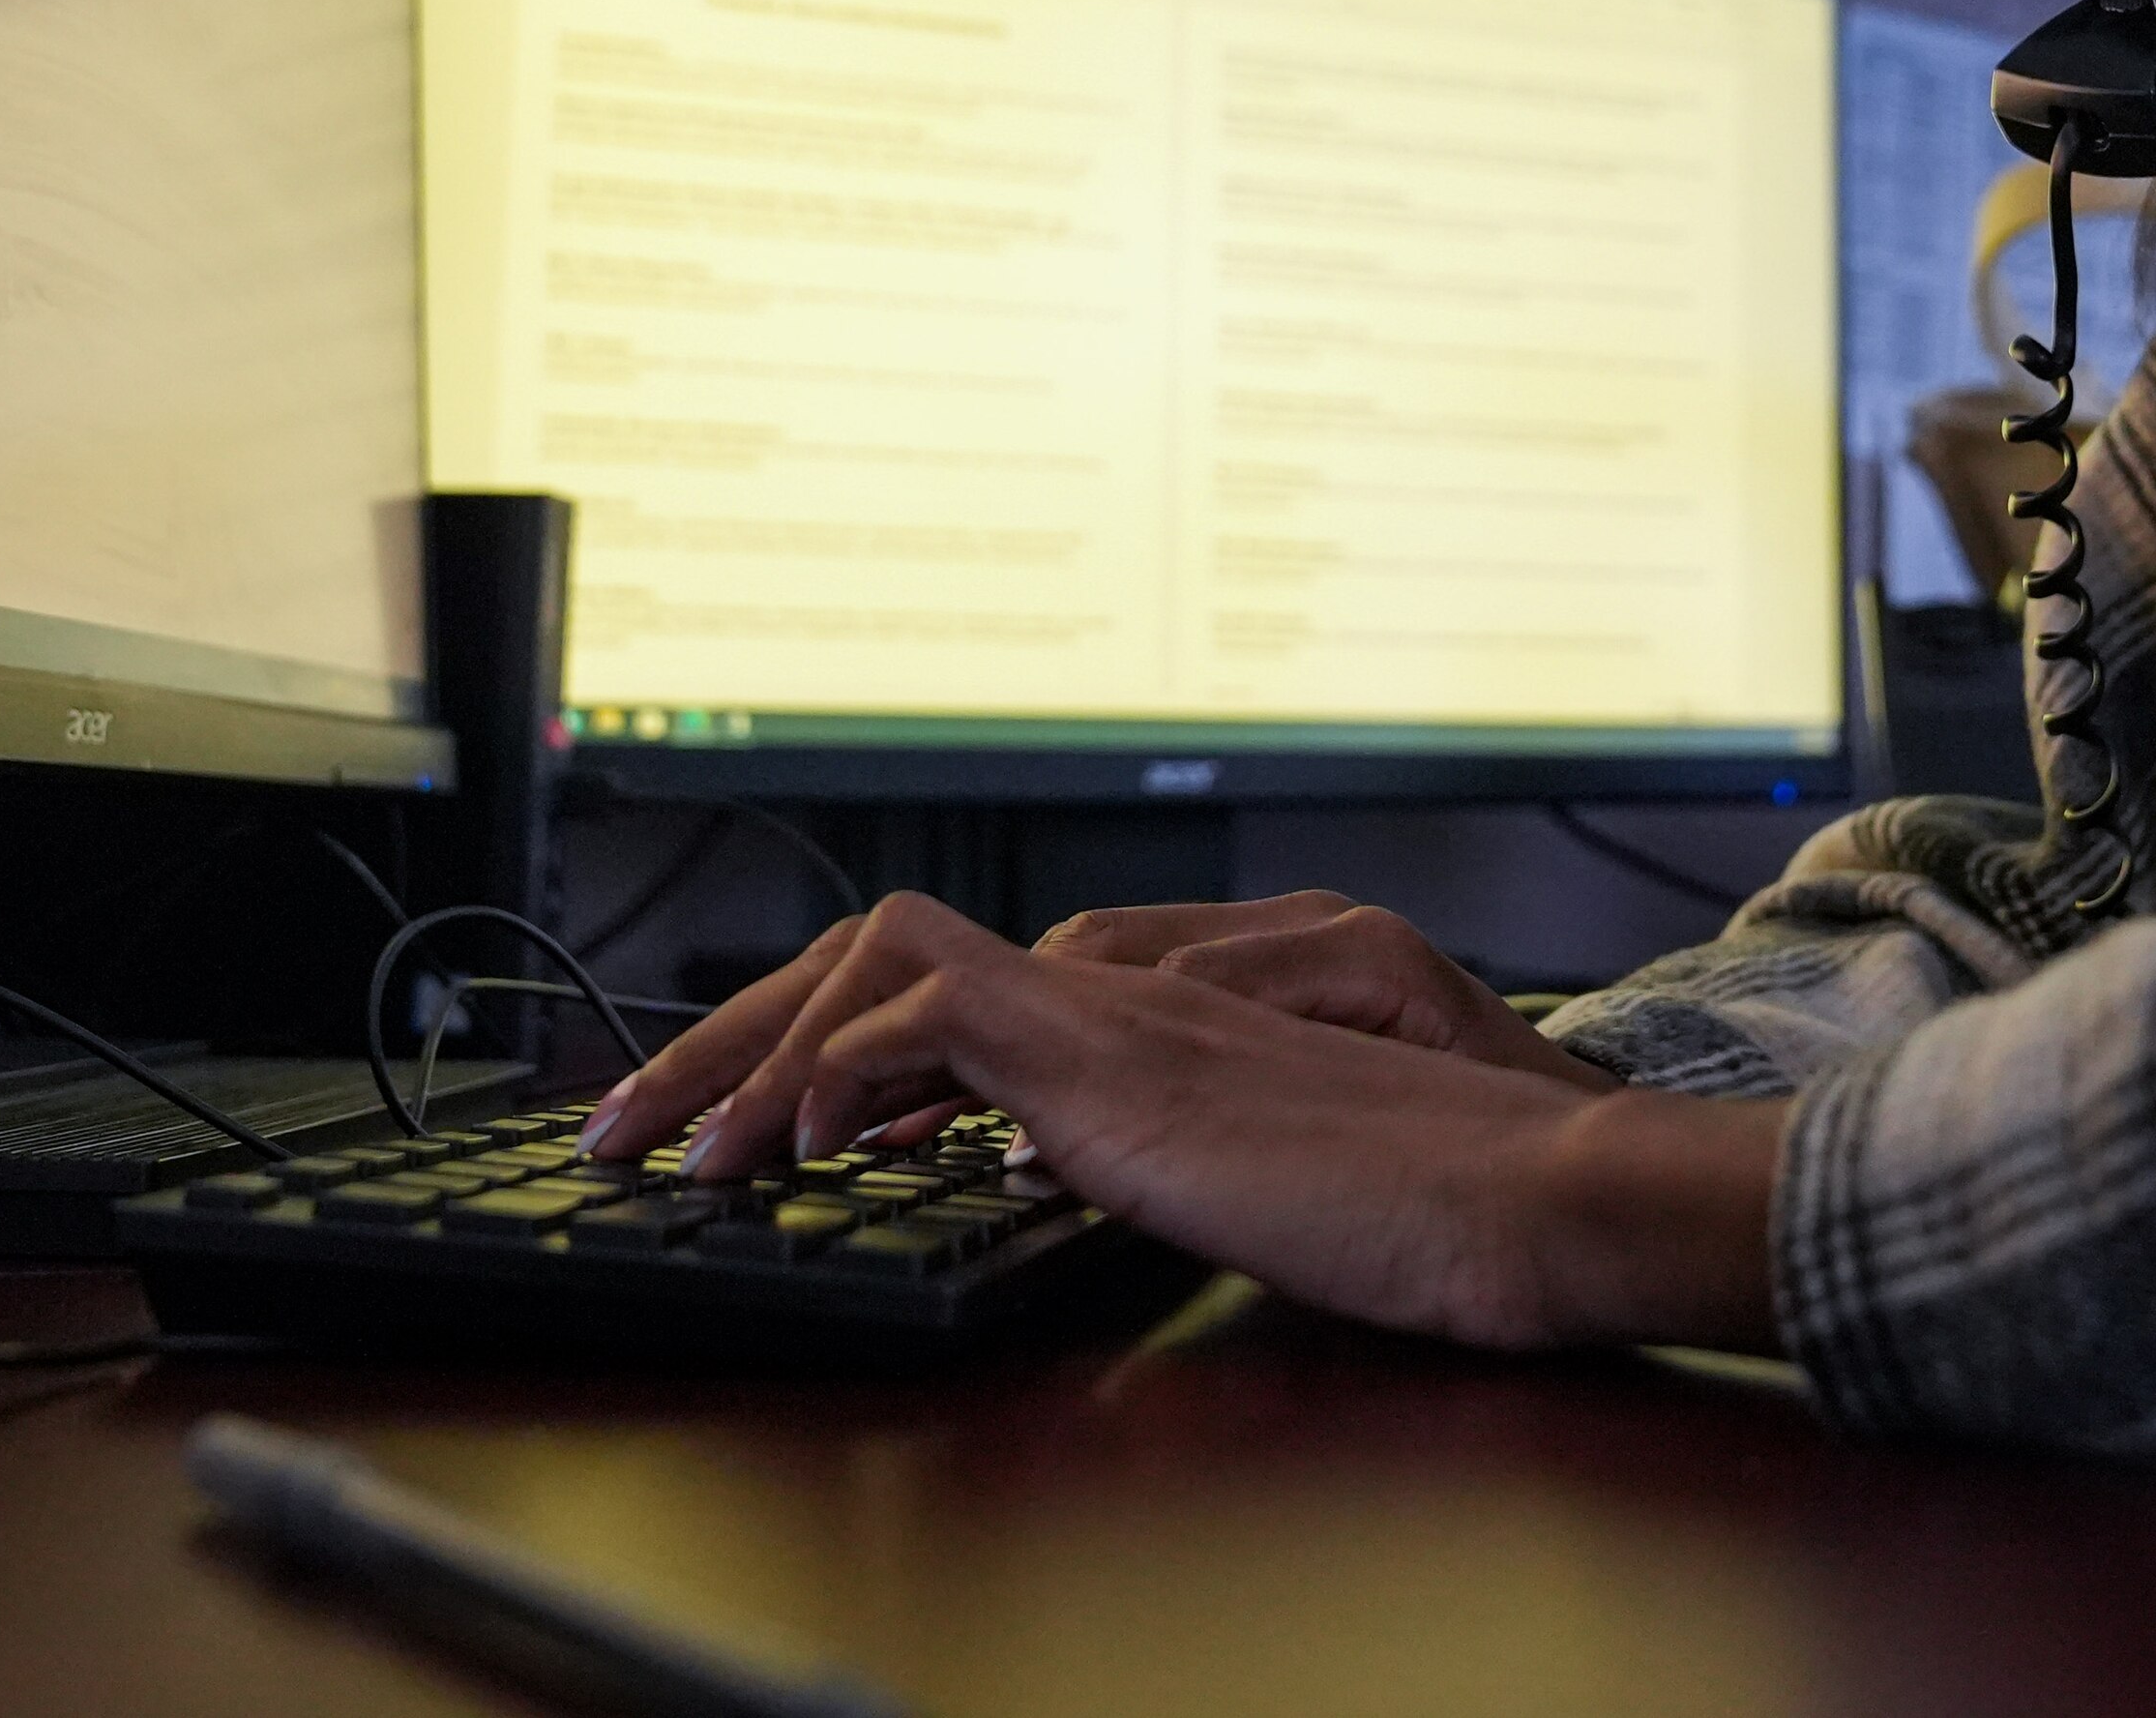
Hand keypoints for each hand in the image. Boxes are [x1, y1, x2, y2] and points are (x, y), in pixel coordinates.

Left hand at [574, 893, 1784, 1351]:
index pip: (933, 984)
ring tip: (691, 1152)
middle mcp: (1112, 989)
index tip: (744, 1133)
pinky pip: (932, 1012)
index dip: (817, 1046)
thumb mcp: (1231, 1176)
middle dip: (733, 1033)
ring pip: (880, 955)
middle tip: (640, 1126)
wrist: (1514, 1191)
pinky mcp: (1114, 1055)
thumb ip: (1135, 1145)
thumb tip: (1033, 1158)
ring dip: (758, 1048)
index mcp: (1135, 1018)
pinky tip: (799, 1151)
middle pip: (874, 948)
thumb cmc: (1411, 1208)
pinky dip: (838, 1069)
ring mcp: (1112, 1009)